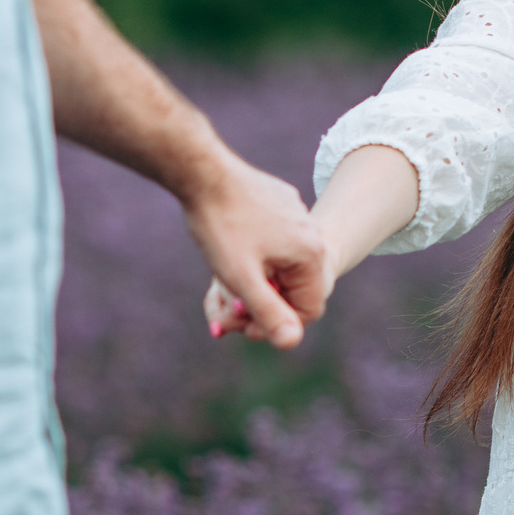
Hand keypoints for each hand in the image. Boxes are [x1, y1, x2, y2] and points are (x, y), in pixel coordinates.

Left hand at [186, 153, 327, 347]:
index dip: (273, 325)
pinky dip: (251, 258)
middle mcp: (311, 233)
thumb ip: (268, 313)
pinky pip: (272, 244)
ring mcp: (296, 216)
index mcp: (311, 253)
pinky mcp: (279, 205)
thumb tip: (291, 342)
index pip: (307, 310)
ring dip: (252, 282)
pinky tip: (227, 251)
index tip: (239, 324)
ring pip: (279, 267)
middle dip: (257, 303)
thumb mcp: (241, 279)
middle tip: (223, 310)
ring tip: (220, 280)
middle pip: (292, 289)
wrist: (202, 173)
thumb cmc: (221, 227)